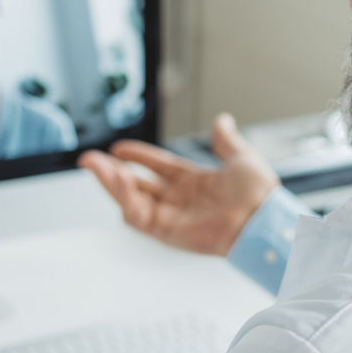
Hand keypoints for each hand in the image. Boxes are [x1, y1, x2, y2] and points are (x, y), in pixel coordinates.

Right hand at [78, 113, 279, 255]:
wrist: (261, 218)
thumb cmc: (259, 195)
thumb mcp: (241, 158)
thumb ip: (225, 141)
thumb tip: (222, 121)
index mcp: (194, 183)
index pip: (157, 167)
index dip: (138, 156)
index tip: (119, 147)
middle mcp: (179, 200)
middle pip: (136, 185)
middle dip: (110, 172)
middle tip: (89, 159)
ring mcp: (171, 217)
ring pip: (130, 200)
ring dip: (110, 183)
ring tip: (94, 166)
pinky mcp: (167, 231)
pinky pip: (138, 215)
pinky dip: (124, 197)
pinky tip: (118, 178)